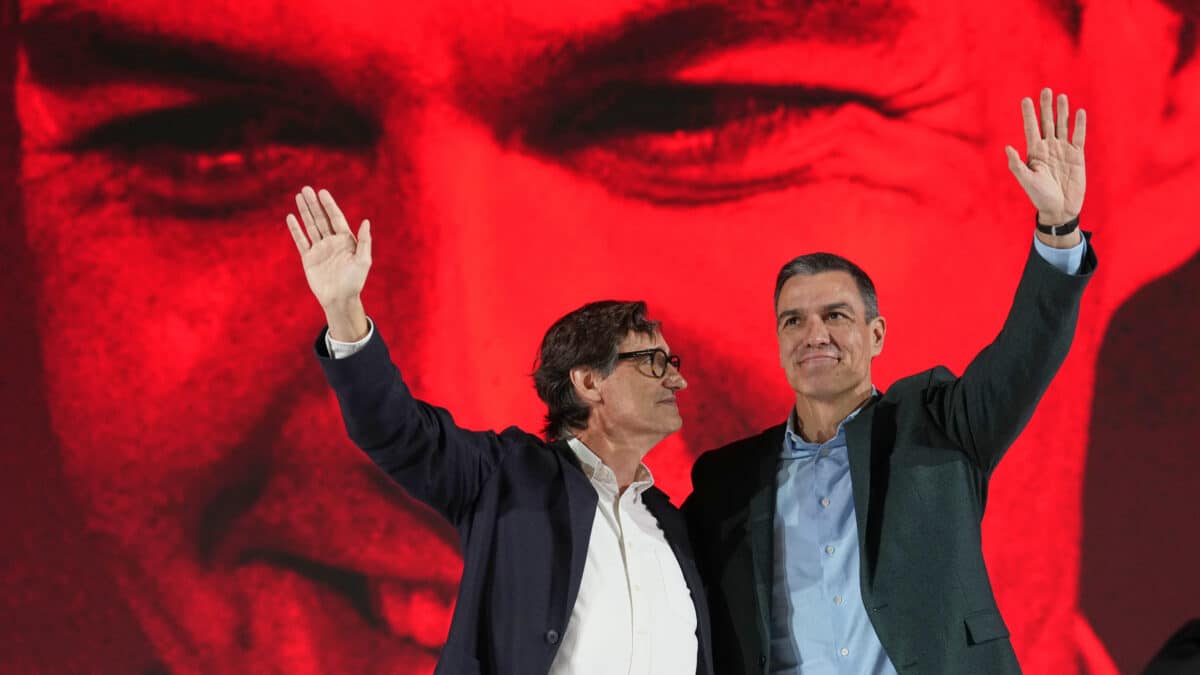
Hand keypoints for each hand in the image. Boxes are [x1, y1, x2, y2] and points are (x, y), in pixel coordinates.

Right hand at [285, 187, 371, 339]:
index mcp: (346, 240)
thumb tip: (366, 221)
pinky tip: (291, 217)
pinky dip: (296, 229)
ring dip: (305, 212)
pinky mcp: (309, 258)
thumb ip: (365, 241)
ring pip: (311, 226)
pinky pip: (301, 241)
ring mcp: (320, 249)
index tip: (322, 192)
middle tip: (306, 189)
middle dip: (314, 204)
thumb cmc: (355, 281)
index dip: (329, 205)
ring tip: (299, 197)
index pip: (336, 218)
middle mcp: (332, 242)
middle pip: (321, 218)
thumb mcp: (363, 261)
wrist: (340, 299)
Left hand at [1005, 87, 1085, 225]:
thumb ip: (1017, 165)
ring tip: (1061, 97)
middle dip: (1046, 107)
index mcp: (1034, 152)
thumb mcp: (1026, 180)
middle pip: (1047, 123)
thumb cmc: (1040, 196)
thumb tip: (1007, 148)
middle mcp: (1048, 148)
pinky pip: (1078, 136)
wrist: (1060, 208)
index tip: (1025, 99)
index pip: (1031, 128)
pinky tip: (1080, 112)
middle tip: (1045, 90)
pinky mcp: (1077, 155)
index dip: (1029, 114)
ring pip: (1063, 126)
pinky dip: (1079, 125)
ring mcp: (1063, 150)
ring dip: (1062, 112)